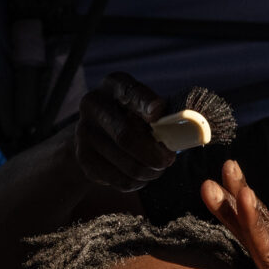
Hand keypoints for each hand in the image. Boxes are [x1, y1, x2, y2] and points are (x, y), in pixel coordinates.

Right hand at [73, 72, 176, 193]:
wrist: (97, 135)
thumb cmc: (132, 119)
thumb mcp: (144, 108)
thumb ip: (162, 115)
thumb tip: (185, 131)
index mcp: (114, 86)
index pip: (130, 92)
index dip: (145, 104)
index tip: (158, 114)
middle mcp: (93, 105)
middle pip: (126, 137)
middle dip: (153, 154)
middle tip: (168, 161)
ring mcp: (84, 133)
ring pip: (126, 163)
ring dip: (149, 172)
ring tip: (157, 169)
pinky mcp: (83, 159)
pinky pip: (119, 180)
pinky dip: (137, 182)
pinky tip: (142, 176)